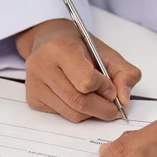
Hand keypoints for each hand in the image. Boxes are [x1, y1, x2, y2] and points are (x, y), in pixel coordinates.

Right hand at [15, 19, 141, 121]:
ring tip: (96, 101)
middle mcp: (41, 65)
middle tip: (113, 108)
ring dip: (91, 113)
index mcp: (60, 48)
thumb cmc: (78, 46)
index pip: (86, 81)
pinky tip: (78, 98)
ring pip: (71, 113)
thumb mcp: (106, 52)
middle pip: (78, 101)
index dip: (105, 88)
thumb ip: (124, 73)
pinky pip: (61, 116)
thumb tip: (124, 99)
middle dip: (102, 108)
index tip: (111, 88)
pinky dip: (76, 112)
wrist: (49, 40)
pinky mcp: (32, 98)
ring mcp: (34, 84)